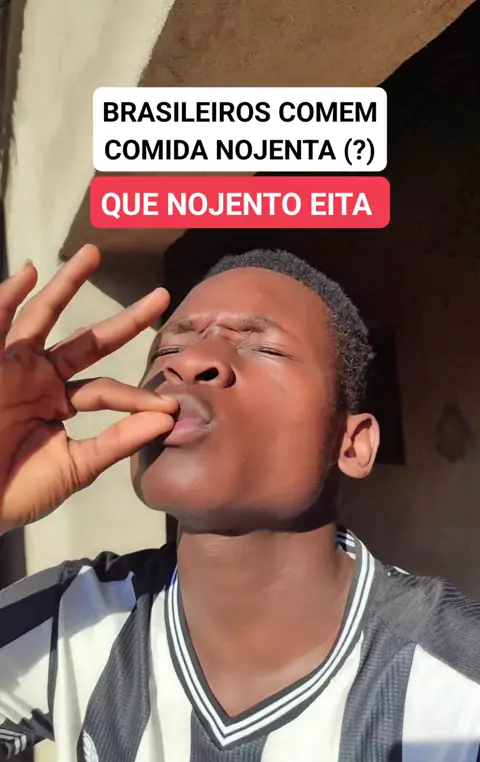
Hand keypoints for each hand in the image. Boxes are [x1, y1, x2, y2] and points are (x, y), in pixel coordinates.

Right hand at [0, 244, 176, 532]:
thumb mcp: (75, 466)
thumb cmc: (16, 489)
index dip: (138, 397)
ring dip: (66, 286)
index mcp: (60, 402)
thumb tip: (168, 420)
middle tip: (162, 295)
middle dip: (125, 321)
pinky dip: (9, 297)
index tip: (170, 406)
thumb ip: (117, 441)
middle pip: (88, 342)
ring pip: (44, 318)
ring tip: (94, 254)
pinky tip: (29, 272)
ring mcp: (14, 367)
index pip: (108, 390)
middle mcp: (40, 378)